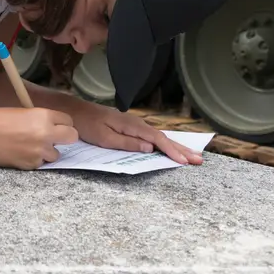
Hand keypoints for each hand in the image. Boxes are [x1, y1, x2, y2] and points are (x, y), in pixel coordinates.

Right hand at [0, 108, 79, 169]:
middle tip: (55, 137)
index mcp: (44, 116)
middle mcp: (46, 134)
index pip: (68, 120)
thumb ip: (40, 118)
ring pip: (56, 154)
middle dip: (65, 137)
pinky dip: (34, 160)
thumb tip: (51, 125)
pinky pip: (41, 164)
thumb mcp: (22, 112)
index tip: (57, 125)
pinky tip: (21, 153)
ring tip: (31, 146)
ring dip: (47, 151)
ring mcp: (39, 151)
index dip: (62, 123)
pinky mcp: (31, 165)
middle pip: (72, 137)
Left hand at [74, 102, 202, 164]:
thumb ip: (127, 143)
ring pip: (159, 137)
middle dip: (181, 149)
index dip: (171, 151)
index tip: (184, 161)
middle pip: (163, 137)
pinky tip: (171, 148)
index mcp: (132, 125)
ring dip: (176, 146)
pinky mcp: (130, 127)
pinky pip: (152, 136)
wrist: (75, 112)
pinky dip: (164, 143)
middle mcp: (137, 123)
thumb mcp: (104, 138)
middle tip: (199, 160)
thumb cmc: (87, 125)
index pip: (157, 139)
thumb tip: (150, 148)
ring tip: (192, 156)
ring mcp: (134, 124)